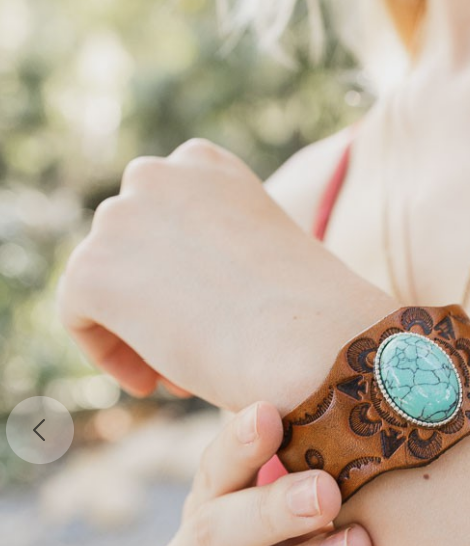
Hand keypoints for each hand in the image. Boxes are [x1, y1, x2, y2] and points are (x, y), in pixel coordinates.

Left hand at [56, 138, 392, 411]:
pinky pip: (79, 317)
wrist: (313, 341)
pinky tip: (154, 383)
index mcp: (203, 162)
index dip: (176, 270)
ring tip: (179, 372)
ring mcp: (119, 219)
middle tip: (190, 352)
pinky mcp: (92, 270)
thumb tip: (177, 282)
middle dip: (153, 298)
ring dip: (136, 327)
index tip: (206, 314)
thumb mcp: (264, 252)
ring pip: (104, 282)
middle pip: (128, 246)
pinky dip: (109, 353)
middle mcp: (156, 175)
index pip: (162, 213)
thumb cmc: (311, 314)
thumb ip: (216, 246)